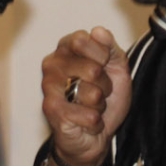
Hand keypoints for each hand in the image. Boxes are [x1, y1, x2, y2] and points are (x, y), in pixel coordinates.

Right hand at [40, 27, 131, 165]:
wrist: (95, 134)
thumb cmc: (103, 98)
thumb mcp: (117, 67)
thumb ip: (111, 47)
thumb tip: (98, 31)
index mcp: (66, 47)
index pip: (84, 39)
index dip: (103, 57)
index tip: (103, 66)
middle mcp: (52, 64)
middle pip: (93, 69)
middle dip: (105, 86)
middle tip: (98, 92)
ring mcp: (49, 87)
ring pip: (92, 94)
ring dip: (100, 105)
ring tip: (91, 107)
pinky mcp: (51, 111)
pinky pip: (89, 115)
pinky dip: (96, 122)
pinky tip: (87, 121)